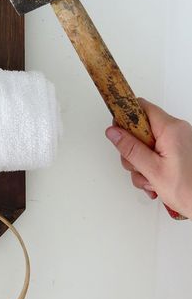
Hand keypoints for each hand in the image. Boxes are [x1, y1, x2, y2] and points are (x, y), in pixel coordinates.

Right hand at [105, 98, 191, 217]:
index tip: (116, 129)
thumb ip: (130, 149)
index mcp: (171, 129)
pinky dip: (150, 168)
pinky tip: (154, 182)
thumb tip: (114, 133)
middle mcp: (176, 131)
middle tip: (137, 165)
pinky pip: (155, 153)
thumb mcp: (152, 170)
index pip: (141, 107)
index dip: (125, 116)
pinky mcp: (178, 152)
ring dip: (140, 164)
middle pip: (140, 130)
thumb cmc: (190, 191)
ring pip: (145, 145)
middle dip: (132, 151)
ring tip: (149, 180)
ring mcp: (177, 142)